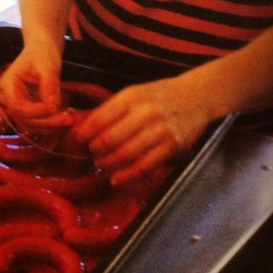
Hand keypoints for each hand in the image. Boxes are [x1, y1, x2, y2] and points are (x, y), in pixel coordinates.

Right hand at [0, 42, 65, 126]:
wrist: (42, 50)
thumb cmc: (42, 53)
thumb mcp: (47, 66)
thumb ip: (49, 85)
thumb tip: (52, 106)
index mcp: (8, 84)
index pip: (17, 106)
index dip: (36, 111)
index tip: (54, 108)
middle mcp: (8, 97)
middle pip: (24, 118)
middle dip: (47, 122)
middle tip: (69, 119)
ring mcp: (18, 104)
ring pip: (32, 124)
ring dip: (52, 125)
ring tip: (71, 118)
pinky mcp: (28, 109)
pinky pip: (38, 122)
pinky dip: (52, 123)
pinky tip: (67, 117)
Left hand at [74, 78, 210, 185]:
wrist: (196, 97)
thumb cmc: (159, 95)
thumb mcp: (134, 93)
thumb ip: (114, 109)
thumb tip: (87, 127)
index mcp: (132, 97)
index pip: (100, 118)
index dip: (84, 132)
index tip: (76, 139)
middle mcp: (145, 114)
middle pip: (111, 138)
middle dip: (95, 149)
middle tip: (89, 153)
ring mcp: (160, 131)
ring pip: (127, 154)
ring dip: (109, 163)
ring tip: (99, 164)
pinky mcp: (171, 147)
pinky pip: (145, 166)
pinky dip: (128, 175)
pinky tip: (116, 179)